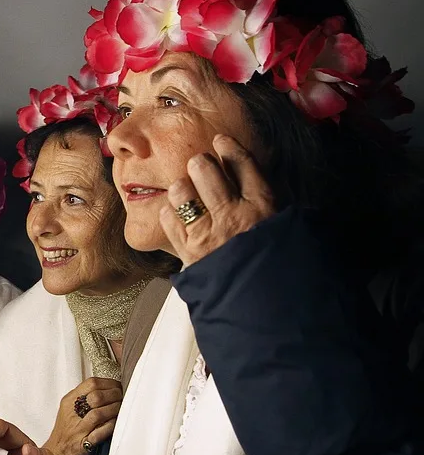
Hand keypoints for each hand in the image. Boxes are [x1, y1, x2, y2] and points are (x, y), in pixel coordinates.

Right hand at [43, 377, 121, 454]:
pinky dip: (111, 427)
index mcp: (69, 401)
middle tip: (122, 398)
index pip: (91, 383)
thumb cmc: (66, 432)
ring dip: (115, 410)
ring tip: (121, 410)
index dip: (109, 383)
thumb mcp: (70, 409)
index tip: (117, 387)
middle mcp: (72, 413)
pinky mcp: (82, 444)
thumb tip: (109, 388)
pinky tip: (116, 424)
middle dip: (115, 396)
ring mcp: (77, 429)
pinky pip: (100, 433)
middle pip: (96, 397)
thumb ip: (85, 397)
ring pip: (99, 414)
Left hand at [161, 134, 275, 265]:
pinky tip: (177, 216)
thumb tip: (257, 180)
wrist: (265, 312)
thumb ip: (271, 205)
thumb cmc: (279, 271)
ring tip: (187, 194)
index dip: (230, 148)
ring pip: (181, 190)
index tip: (221, 141)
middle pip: (205, 170)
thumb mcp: (286, 232)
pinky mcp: (188, 251)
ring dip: (181, 188)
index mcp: (263, 208)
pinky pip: (168, 218)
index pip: (244, 164)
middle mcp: (233, 216)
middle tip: (200, 169)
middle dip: (200, 164)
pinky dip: (169, 213)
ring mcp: (208, 234)